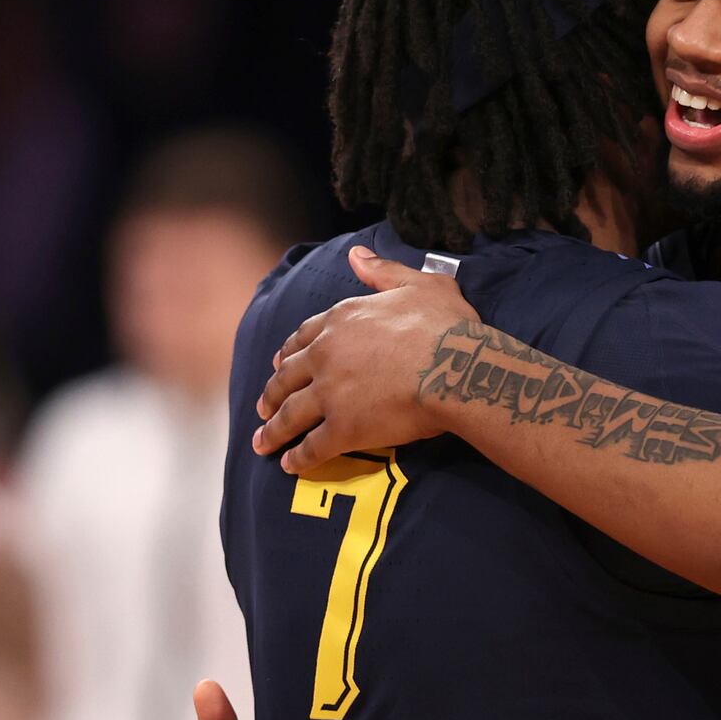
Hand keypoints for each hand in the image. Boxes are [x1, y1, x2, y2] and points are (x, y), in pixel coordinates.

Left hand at [253, 245, 480, 472]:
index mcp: (341, 320)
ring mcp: (331, 394)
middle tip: (262, 408)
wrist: (458, 366)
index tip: (277, 364)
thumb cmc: (446, 324)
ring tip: (262, 443)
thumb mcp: (419, 283)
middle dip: (271, 395)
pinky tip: (291, 465)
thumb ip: (382, 270)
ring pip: (291, 415)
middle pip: (286, 378)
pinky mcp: (344, 429)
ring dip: (273, 431)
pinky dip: (299, 458)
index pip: (302, 338)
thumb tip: (355, 254)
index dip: (287, 353)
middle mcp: (326, 355)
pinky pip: (313, 447)